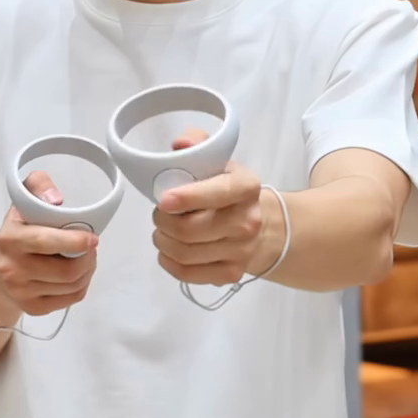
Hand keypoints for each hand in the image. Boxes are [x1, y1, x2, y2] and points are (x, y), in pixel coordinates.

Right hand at [0, 170, 96, 316]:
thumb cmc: (16, 232)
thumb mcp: (22, 202)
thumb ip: (39, 186)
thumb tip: (56, 199)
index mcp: (10, 240)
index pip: (48, 242)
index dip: (77, 241)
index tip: (93, 238)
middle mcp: (13, 269)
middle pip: (67, 271)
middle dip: (88, 259)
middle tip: (91, 248)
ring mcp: (21, 293)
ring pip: (72, 286)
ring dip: (88, 271)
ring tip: (85, 259)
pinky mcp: (32, 309)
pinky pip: (70, 299)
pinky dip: (81, 286)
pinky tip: (77, 274)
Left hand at [153, 129, 272, 284]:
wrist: (257, 225)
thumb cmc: (226, 188)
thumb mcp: (217, 159)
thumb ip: (197, 143)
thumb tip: (180, 145)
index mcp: (246, 187)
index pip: (217, 193)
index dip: (187, 198)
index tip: (164, 200)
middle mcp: (249, 221)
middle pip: (190, 230)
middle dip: (163, 221)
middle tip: (159, 213)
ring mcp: (242, 251)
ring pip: (184, 253)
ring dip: (162, 241)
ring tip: (162, 230)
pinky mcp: (231, 274)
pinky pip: (187, 273)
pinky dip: (168, 262)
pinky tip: (168, 250)